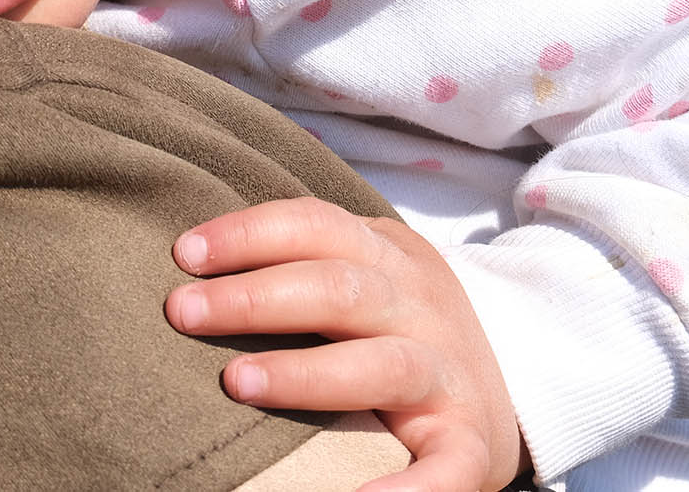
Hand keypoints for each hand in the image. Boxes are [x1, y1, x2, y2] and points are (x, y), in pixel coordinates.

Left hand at [164, 198, 523, 491]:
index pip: (315, 225)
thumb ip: (300, 262)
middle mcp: (419, 306)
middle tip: (181, 312)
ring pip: (383, 364)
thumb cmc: (395, 325)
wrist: (507, 385)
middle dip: (255, 297)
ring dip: (306, 373)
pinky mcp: (469, 443)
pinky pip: (444, 467)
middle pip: (339, 288)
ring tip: (237, 382)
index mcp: (387, 255)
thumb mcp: (364, 272)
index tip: (183, 254)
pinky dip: (405, 489)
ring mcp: (447, 373)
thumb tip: (188, 261)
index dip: (249, 233)